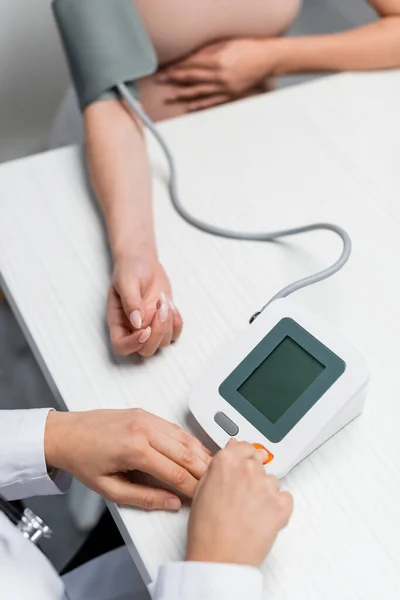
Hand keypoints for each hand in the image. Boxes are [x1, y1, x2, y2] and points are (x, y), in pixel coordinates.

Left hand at [45, 409, 210, 510]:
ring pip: (184, 437)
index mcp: (134, 449)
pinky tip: (197, 451)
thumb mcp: (110, 489)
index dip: (192, 488)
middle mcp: (143, 429)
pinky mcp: (145, 413)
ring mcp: (145, 418)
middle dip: (204, 471)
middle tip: (215, 485)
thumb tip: (171, 502)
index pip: (175, 472)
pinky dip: (190, 440)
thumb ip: (144, 498)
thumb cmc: (83, 460)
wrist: (66, 433)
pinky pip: (174, 427)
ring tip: (212, 469)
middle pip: (186, 452)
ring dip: (201, 453)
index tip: (202, 498)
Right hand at [107, 255, 182, 356]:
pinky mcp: (164, 321)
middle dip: (157, 333)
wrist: (142, 261)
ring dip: (168, 324)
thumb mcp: (126, 281)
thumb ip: (130, 302)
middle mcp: (133, 329)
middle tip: (161, 308)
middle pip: (146, 350)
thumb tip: (137, 323)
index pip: (121, 346)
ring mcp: (150, 326)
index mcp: (118, 322)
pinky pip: (175, 334)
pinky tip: (172, 306)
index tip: (145, 329)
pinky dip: (177, 323)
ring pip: (162, 343)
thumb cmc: (129, 269)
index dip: (134, 344)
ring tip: (164, 300)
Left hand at [159, 39, 275, 111]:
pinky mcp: (231, 95)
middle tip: (161, 82)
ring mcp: (226, 87)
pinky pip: (212, 101)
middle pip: (192, 78)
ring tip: (170, 96)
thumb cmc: (249, 47)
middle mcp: (220, 76)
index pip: (192, 65)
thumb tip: (190, 56)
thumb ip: (208, 51)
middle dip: (175, 80)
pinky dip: (200, 104)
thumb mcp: (226, 43)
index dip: (177, 68)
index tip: (166, 70)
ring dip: (183, 94)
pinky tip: (190, 106)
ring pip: (200, 92)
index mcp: (218, 60)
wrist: (268, 59)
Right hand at [186, 440, 292, 566]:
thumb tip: (231, 450)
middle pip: (258, 463)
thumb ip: (219, 466)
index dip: (244, 457)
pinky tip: (262, 518)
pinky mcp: (282, 504)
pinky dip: (278, 507)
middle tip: (242, 497)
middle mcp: (248, 469)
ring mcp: (267, 486)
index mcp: (226, 461)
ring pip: (272, 481)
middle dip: (253, 477)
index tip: (244, 464)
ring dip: (265, 492)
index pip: (245, 446)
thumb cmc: (206, 530)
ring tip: (250, 512)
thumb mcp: (202, 489)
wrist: (220, 559)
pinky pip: (286, 497)